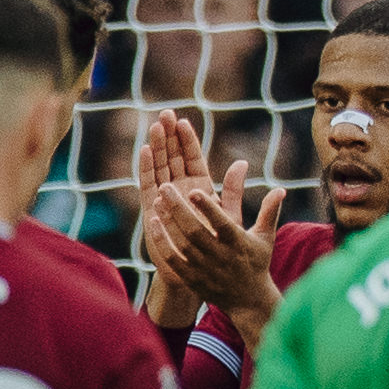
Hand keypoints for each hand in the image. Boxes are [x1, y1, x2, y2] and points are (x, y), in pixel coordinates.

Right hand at [133, 111, 213, 323]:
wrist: (203, 274)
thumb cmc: (220, 248)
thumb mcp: (230, 216)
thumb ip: (234, 190)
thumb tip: (243, 162)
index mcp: (200, 189)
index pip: (192, 159)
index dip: (187, 141)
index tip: (184, 120)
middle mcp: (181, 191)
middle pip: (172, 158)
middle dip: (169, 136)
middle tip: (165, 114)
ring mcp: (165, 199)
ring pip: (160, 168)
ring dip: (157, 148)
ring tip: (155, 127)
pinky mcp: (152, 210)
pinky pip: (148, 185)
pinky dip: (146, 169)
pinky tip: (145, 152)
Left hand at [147, 166, 285, 332]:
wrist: (249, 301)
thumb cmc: (256, 262)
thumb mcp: (265, 237)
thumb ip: (270, 211)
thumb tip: (281, 189)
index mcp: (239, 244)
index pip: (222, 224)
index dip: (207, 208)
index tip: (194, 191)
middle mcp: (222, 257)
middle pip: (196, 231)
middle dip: (179, 209)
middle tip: (165, 188)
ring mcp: (206, 270)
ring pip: (183, 244)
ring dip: (169, 222)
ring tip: (158, 201)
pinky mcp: (193, 279)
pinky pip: (174, 260)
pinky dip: (162, 242)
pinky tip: (154, 223)